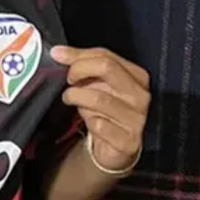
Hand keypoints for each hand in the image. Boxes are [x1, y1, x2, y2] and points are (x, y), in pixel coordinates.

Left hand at [50, 45, 149, 172]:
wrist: (114, 146)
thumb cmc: (105, 111)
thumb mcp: (96, 84)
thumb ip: (81, 64)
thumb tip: (59, 52)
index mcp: (137, 76)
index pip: (106, 55)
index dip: (79, 55)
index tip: (59, 57)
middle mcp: (140, 95)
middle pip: (107, 68)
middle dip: (79, 69)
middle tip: (68, 79)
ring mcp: (137, 119)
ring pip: (99, 97)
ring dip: (76, 96)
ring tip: (69, 98)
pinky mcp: (128, 141)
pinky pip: (99, 124)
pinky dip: (87, 120)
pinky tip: (88, 120)